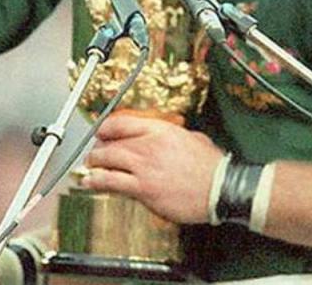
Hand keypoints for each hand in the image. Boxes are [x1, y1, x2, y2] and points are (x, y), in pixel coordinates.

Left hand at [81, 113, 223, 223]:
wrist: (222, 188)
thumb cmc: (213, 167)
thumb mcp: (192, 138)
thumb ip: (173, 135)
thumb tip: (165, 137)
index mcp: (161, 130)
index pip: (122, 123)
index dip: (106, 127)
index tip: (100, 131)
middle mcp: (149, 145)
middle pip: (111, 142)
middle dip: (99, 148)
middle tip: (95, 153)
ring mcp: (144, 167)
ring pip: (107, 160)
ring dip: (94, 163)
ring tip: (90, 166)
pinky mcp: (143, 189)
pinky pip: (112, 182)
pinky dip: (97, 181)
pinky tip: (90, 182)